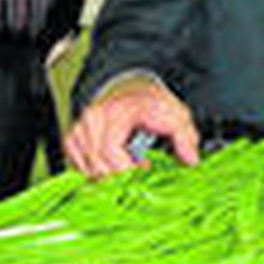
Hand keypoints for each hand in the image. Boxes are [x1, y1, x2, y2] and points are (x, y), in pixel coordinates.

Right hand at [65, 76, 199, 176]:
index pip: (110, 151)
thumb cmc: (154, 105)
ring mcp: (81, 127)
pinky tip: (112, 162)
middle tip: (138, 168)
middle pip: (97, 164)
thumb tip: (191, 160)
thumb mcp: (178, 116)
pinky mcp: (72, 137)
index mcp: (118, 110)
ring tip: (128, 162)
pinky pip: (77, 165)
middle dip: (120, 175)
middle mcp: (94, 117)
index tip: (144, 168)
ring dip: (108, 173)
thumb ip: (185, 138)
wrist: (132, 89)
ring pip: (87, 168)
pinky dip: (95, 170)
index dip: (127, 168)